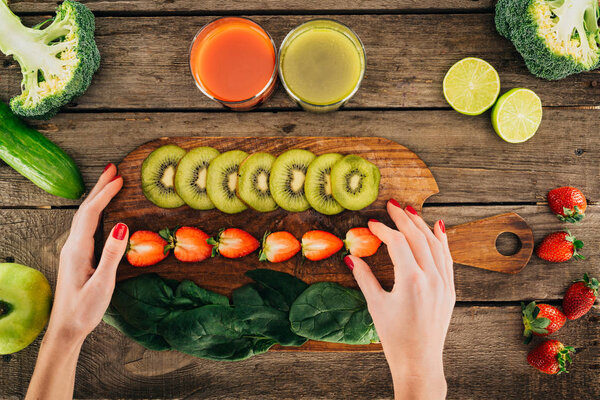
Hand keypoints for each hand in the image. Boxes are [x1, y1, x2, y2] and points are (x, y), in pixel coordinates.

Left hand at [46, 164, 126, 344]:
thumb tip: (121, 225)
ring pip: (85, 217)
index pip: (91, 214)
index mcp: (78, 250)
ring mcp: (74, 251)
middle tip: (113, 168)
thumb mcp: (102, 285)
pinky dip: (97, 212)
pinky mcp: (77, 257)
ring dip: (97, 198)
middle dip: (99, 188)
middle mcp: (73, 246)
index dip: (104, 194)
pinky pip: (87, 226)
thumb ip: (112, 255)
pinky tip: (103, 212)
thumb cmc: (84, 310)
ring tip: (110, 183)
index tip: (119, 178)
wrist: (66, 329)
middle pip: (85, 210)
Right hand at [345, 200, 454, 399]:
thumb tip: (351, 257)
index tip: (372, 223)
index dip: (384, 230)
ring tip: (411, 211)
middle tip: (392, 204)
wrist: (419, 362)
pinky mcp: (450, 290)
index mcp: (412, 281)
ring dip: (422, 225)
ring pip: (435, 245)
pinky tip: (437, 228)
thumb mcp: (376, 305)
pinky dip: (442, 241)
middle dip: (404, 219)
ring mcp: (444, 284)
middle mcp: (432, 278)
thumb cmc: (395, 337)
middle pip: (418, 238)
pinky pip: (447, 258)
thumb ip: (364, 278)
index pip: (398, 243)